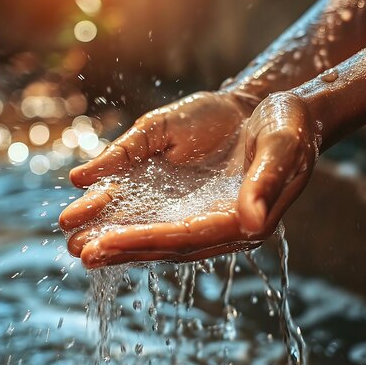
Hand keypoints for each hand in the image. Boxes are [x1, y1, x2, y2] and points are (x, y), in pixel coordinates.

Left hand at [60, 92, 316, 267]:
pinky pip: (155, 210)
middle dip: (122, 248)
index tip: (107, 243)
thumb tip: (251, 222)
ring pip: (155, 231)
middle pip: (165, 242)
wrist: (280, 112)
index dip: (147, 241)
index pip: (187, 238)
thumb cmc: (288, 126)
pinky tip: (97, 216)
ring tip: (76, 245)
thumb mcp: (283, 147)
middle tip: (81, 253)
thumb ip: (267, 182)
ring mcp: (201, 211)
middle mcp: (218, 223)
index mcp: (242, 220)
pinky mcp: (190, 196)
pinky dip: (126, 215)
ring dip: (117, 238)